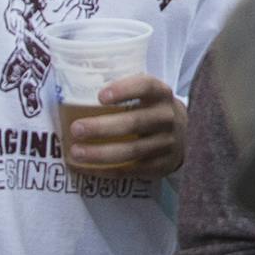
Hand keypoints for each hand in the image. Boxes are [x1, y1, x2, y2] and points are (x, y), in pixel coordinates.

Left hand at [69, 74, 187, 175]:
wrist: (183, 134)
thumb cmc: (149, 109)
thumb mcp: (146, 94)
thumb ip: (121, 89)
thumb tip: (71, 84)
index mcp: (161, 94)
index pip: (146, 86)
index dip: (124, 90)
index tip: (99, 96)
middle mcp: (167, 117)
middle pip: (135, 122)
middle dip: (102, 127)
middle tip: (75, 129)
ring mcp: (167, 143)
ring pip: (132, 151)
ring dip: (100, 153)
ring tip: (75, 152)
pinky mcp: (161, 165)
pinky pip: (130, 170)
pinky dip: (105, 170)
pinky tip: (85, 167)